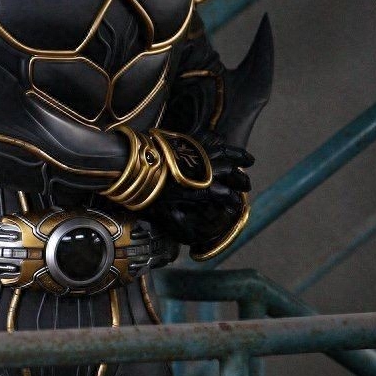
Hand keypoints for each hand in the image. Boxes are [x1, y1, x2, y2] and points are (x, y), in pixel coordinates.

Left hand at [146, 132, 252, 256]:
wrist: (128, 165)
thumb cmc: (145, 193)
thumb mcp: (168, 213)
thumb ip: (186, 222)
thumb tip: (197, 237)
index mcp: (200, 187)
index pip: (225, 195)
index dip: (234, 201)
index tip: (238, 206)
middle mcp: (202, 168)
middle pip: (229, 171)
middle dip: (241, 179)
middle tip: (247, 185)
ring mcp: (194, 153)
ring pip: (222, 151)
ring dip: (236, 156)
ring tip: (247, 160)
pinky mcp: (184, 141)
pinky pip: (206, 138)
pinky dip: (216, 141)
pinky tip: (220, 141)